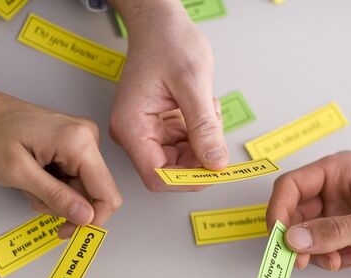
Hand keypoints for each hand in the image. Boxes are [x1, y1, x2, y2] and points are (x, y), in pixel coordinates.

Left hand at [0, 89, 121, 237]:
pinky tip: (33, 177)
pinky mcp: (71, 144)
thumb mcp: (19, 173)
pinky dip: (52, 186)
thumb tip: (86, 217)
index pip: (107, 194)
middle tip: (35, 200)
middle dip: (65, 206)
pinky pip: (72, 177)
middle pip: (94, 193)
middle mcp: (86, 138)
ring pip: (81, 188)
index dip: (90, 220)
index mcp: (79, 142)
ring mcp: (80, 140)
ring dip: (55, 196)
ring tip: (28, 184)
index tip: (67, 230)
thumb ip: (56, 196)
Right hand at [109, 1, 227, 191]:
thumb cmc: (168, 42)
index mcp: (132, 126)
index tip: (216, 170)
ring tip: (208, 109)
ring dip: (203, 142)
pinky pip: (184, 144)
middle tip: (218, 133)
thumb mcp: (193, 84)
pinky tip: (203, 107)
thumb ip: (204, 127)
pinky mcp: (159, 127)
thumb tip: (216, 163)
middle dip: (200, 158)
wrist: (160, 23)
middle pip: (170, 171)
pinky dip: (201, 132)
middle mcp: (134, 134)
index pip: (158, 176)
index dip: (189, 180)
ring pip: (181, 159)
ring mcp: (146, 131)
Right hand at [266, 151, 350, 271]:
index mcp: (341, 171)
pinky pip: (327, 247)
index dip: (279, 211)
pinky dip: (332, 258)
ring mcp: (344, 213)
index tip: (278, 238)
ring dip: (317, 252)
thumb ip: (335, 231)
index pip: (292, 186)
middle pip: (296, 213)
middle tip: (301, 262)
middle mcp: (338, 190)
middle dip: (298, 239)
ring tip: (339, 263)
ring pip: (310, 234)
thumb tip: (293, 240)